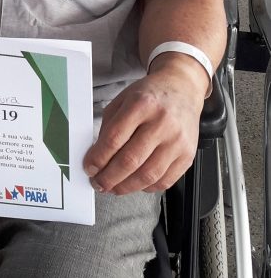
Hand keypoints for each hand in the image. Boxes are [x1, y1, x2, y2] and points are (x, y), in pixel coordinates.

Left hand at [83, 59, 206, 194]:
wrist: (182, 89)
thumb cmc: (151, 95)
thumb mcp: (124, 99)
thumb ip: (110, 125)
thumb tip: (97, 156)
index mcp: (142, 104)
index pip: (114, 138)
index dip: (98, 157)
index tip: (89, 167)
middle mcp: (161, 122)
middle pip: (130, 160)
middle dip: (109, 177)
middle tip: (98, 183)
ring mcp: (177, 141)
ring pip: (148, 175)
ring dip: (126, 187)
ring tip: (114, 188)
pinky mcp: (188, 155)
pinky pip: (165, 181)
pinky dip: (146, 188)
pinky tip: (135, 184)